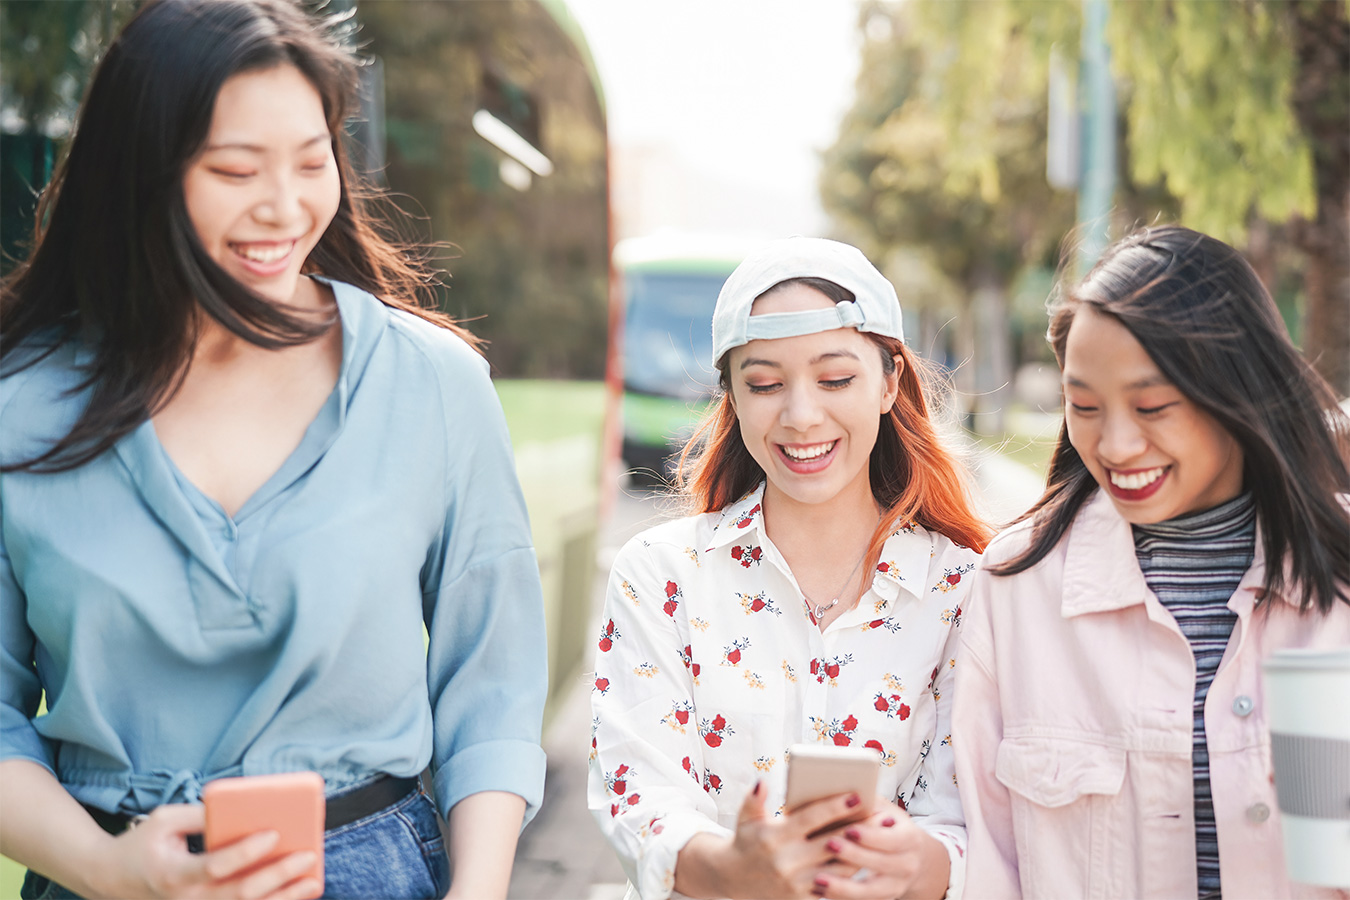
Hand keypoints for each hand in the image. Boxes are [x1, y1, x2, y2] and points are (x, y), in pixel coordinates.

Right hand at [93, 803, 321, 899]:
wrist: (111, 879)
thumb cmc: (142, 844)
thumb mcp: (165, 820)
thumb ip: (202, 814)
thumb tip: (243, 808)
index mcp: (174, 874)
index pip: (216, 866)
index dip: (246, 852)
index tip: (273, 833)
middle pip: (238, 894)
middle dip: (278, 876)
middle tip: (308, 857)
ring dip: (282, 898)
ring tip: (313, 882)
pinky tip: (294, 897)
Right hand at [675, 781, 863, 898]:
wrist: (733, 879)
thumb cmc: (746, 840)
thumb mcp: (744, 818)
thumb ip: (753, 798)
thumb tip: (762, 781)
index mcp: (774, 836)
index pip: (810, 818)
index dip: (835, 807)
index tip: (857, 795)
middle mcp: (786, 861)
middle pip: (831, 842)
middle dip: (859, 829)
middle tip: (882, 817)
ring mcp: (795, 882)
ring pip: (837, 867)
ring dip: (861, 851)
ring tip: (881, 837)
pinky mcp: (801, 897)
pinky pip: (834, 884)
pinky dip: (850, 871)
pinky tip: (866, 857)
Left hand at [809, 803, 951, 899]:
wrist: (911, 856)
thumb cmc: (889, 826)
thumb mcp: (886, 810)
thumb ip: (870, 803)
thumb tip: (845, 793)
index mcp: (910, 839)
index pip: (892, 839)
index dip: (871, 835)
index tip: (850, 829)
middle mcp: (908, 864)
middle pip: (881, 864)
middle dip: (855, 856)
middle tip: (830, 845)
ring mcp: (897, 885)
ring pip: (871, 891)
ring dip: (845, 887)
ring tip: (819, 879)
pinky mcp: (884, 898)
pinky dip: (842, 897)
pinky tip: (821, 891)